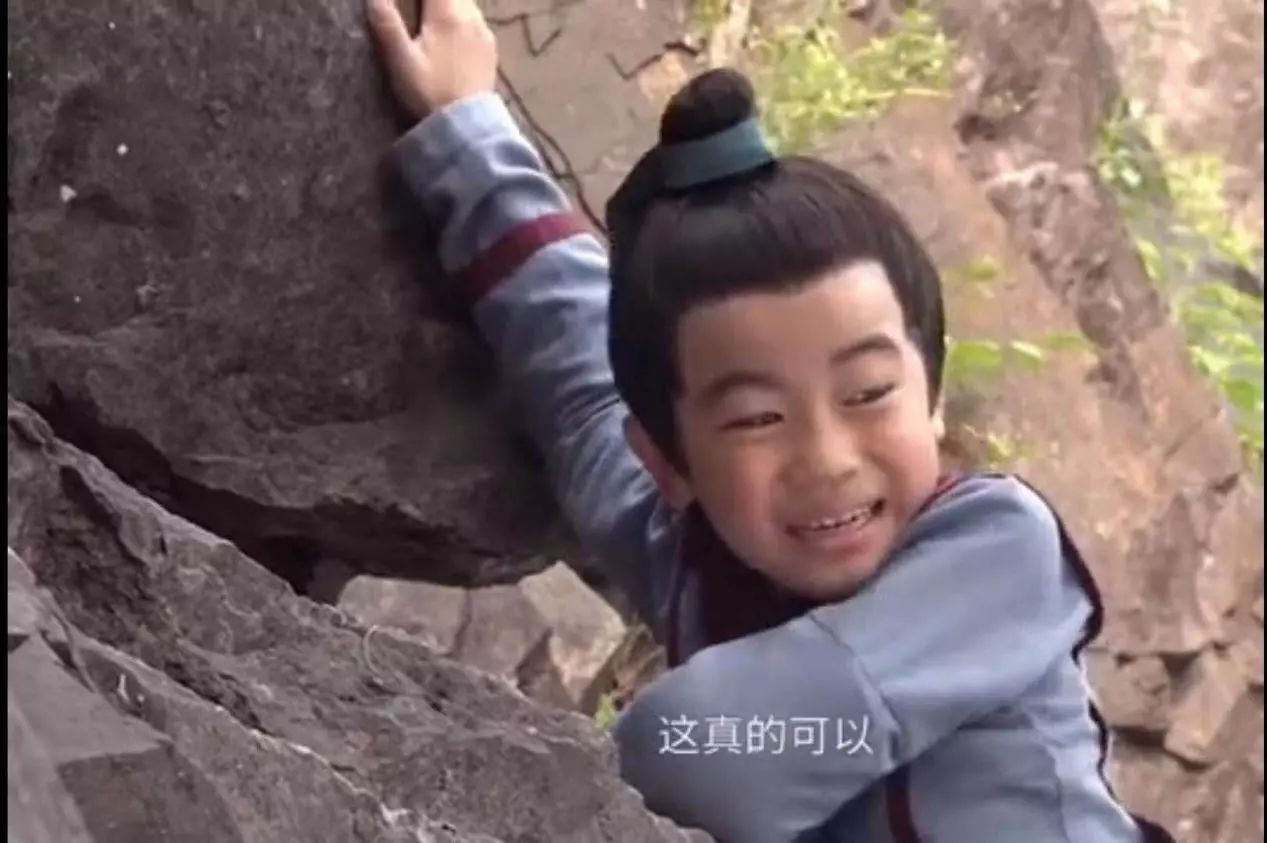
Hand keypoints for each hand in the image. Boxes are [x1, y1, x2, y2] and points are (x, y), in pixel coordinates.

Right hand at [365, 0, 497, 120]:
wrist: (466, 126)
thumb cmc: (430, 93)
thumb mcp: (401, 61)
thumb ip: (387, 23)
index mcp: (448, 14)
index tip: (408, 3)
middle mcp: (471, 16)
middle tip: (415, 8)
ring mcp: (484, 32)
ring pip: (465, 3)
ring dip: (448, 4)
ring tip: (429, 17)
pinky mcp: (491, 48)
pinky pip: (475, 20)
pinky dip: (461, 18)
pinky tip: (450, 35)